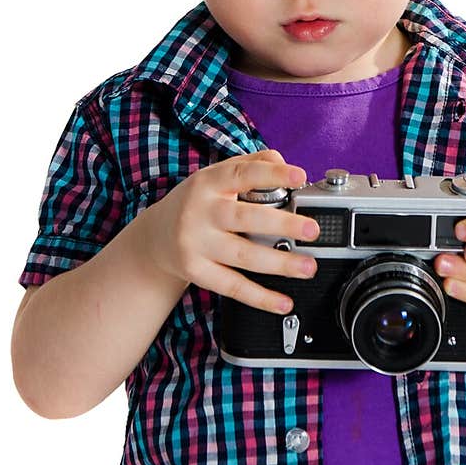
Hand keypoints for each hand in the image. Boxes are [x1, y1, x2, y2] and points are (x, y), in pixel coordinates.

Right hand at [142, 149, 320, 313]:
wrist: (154, 238)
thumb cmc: (195, 204)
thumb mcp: (216, 177)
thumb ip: (251, 164)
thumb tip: (284, 163)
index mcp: (209, 183)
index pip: (243, 173)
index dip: (272, 174)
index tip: (299, 177)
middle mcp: (201, 212)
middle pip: (245, 218)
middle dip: (282, 224)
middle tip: (311, 230)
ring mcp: (196, 243)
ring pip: (243, 255)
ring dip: (279, 263)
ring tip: (307, 266)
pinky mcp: (196, 271)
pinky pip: (232, 286)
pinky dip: (260, 297)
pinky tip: (283, 301)